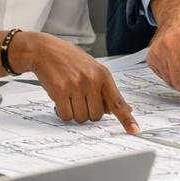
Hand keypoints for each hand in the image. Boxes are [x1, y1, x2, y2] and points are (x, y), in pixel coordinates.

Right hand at [16, 33, 137, 130]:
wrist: (45, 50)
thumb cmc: (70, 61)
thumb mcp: (93, 70)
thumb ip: (106, 90)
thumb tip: (123, 109)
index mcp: (103, 75)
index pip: (117, 101)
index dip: (126, 118)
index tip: (134, 130)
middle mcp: (92, 80)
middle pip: (96, 116)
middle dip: (87, 112)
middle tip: (79, 99)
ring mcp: (76, 85)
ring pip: (81, 117)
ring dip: (74, 112)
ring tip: (69, 97)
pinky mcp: (60, 91)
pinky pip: (66, 115)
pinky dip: (62, 112)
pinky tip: (60, 100)